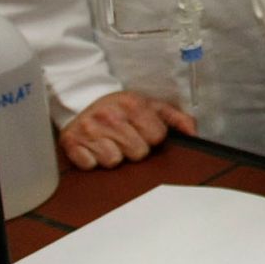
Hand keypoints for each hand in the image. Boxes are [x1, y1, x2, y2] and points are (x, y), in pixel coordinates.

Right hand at [59, 90, 195, 170]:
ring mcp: (88, 129)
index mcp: (132, 104)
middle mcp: (109, 115)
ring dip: (114, 156)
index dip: (153, 137)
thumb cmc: (122, 108)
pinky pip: (90, 165)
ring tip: (110, 142)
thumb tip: (194, 134)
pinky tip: (93, 148)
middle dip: (135, 149)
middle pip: (138, 152)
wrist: (82, 99)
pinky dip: (92, 160)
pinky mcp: (70, 142)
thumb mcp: (151, 106)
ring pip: (114, 161)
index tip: (143, 131)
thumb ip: (177, 118)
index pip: (157, 137)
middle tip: (125, 137)